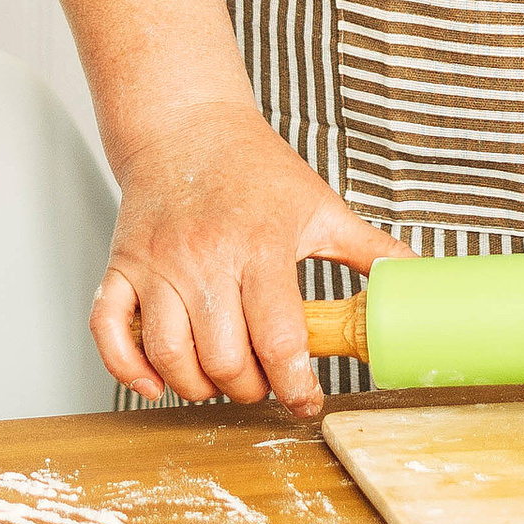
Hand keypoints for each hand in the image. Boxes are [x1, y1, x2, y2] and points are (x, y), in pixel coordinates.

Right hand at [91, 103, 410, 417]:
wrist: (185, 124)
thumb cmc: (254, 168)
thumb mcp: (320, 204)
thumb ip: (369, 247)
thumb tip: (413, 278)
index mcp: (260, 245)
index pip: (279, 337)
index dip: (296, 384)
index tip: (308, 399)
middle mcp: (204, 258)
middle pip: (224, 359)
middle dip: (251, 389)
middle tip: (266, 383)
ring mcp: (157, 264)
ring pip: (171, 356)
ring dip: (199, 387)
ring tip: (223, 379)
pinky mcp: (121, 267)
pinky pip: (110, 333)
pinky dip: (130, 369)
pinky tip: (157, 381)